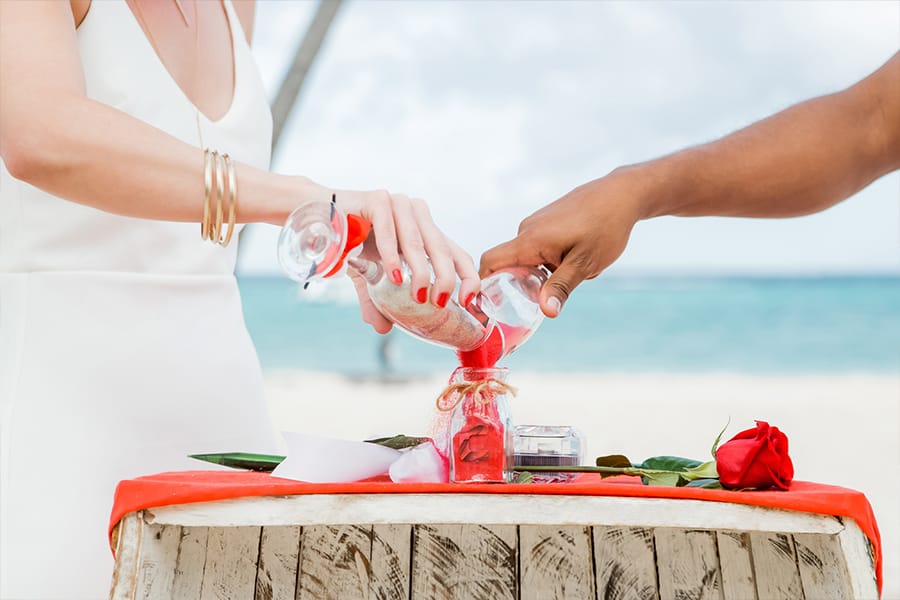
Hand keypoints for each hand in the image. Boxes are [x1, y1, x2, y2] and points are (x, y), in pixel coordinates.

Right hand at [336, 190, 479, 331]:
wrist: (318, 217)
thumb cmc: (352, 243)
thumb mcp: (370, 277)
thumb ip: (378, 301)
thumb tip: (382, 328)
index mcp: (426, 231)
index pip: (457, 253)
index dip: (468, 277)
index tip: (469, 301)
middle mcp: (418, 215)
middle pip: (442, 249)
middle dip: (445, 278)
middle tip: (439, 303)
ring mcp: (399, 204)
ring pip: (418, 241)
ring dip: (421, 271)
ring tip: (418, 296)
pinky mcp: (377, 200)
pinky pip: (388, 230)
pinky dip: (391, 256)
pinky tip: (393, 277)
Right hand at [479, 168, 646, 317]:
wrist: (621, 193)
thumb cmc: (605, 227)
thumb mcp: (585, 264)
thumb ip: (561, 287)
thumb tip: (546, 312)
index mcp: (530, 240)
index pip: (490, 262)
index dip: (482, 284)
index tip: (487, 305)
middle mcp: (527, 230)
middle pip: (509, 264)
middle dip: (525, 283)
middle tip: (548, 295)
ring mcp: (536, 223)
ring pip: (528, 256)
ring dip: (544, 270)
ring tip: (574, 269)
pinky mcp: (547, 220)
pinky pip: (538, 246)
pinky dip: (551, 257)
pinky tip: (576, 255)